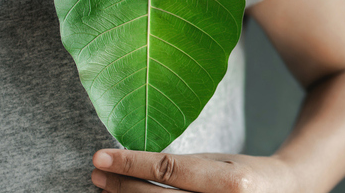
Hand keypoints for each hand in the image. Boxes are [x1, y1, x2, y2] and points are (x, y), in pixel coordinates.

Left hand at [91, 149, 302, 192]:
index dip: (130, 163)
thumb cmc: (247, 175)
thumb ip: (181, 167)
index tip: (100, 156)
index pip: (169, 171)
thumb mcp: (218, 162)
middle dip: (121, 186)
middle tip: (97, 173)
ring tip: (106, 188)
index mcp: (231, 183)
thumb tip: (131, 166)